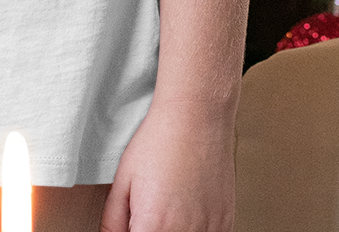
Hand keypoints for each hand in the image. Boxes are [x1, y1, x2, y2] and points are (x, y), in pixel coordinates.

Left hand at [100, 101, 235, 231]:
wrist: (196, 118)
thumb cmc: (159, 142)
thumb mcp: (123, 180)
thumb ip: (113, 220)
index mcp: (154, 227)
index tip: (133, 224)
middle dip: (150, 230)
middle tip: (146, 213)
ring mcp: (209, 231)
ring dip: (172, 230)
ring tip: (166, 209)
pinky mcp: (225, 223)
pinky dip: (193, 230)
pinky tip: (184, 211)